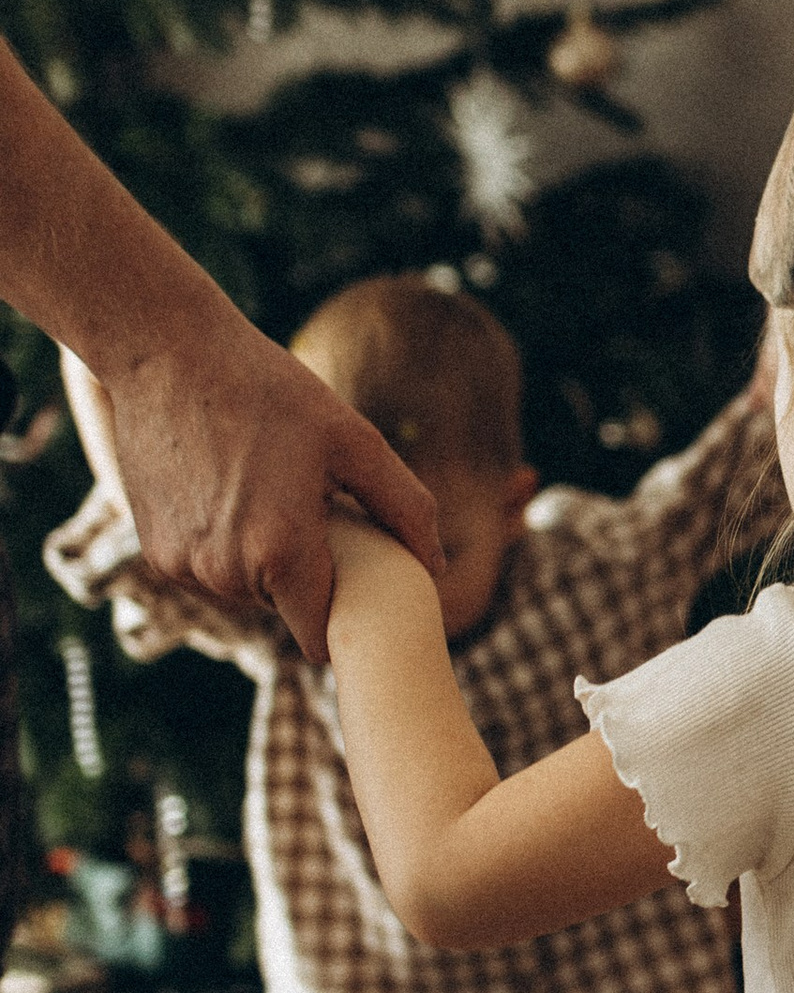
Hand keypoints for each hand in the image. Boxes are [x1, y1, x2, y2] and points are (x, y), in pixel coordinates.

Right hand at [99, 306, 443, 665]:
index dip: (342, 616)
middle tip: (312, 512)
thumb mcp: (355, 440)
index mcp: (280, 553)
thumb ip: (405, 508)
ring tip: (270, 495)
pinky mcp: (155, 553)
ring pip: (244, 593)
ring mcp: (182, 566)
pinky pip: (207, 574)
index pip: (319, 636)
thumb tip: (438, 566)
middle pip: (284, 610)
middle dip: (305, 576)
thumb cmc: (270, 391)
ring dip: (262, 563)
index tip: (356, 583)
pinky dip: (225, 549)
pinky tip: (231, 495)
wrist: (168, 355)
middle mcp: (225, 573)